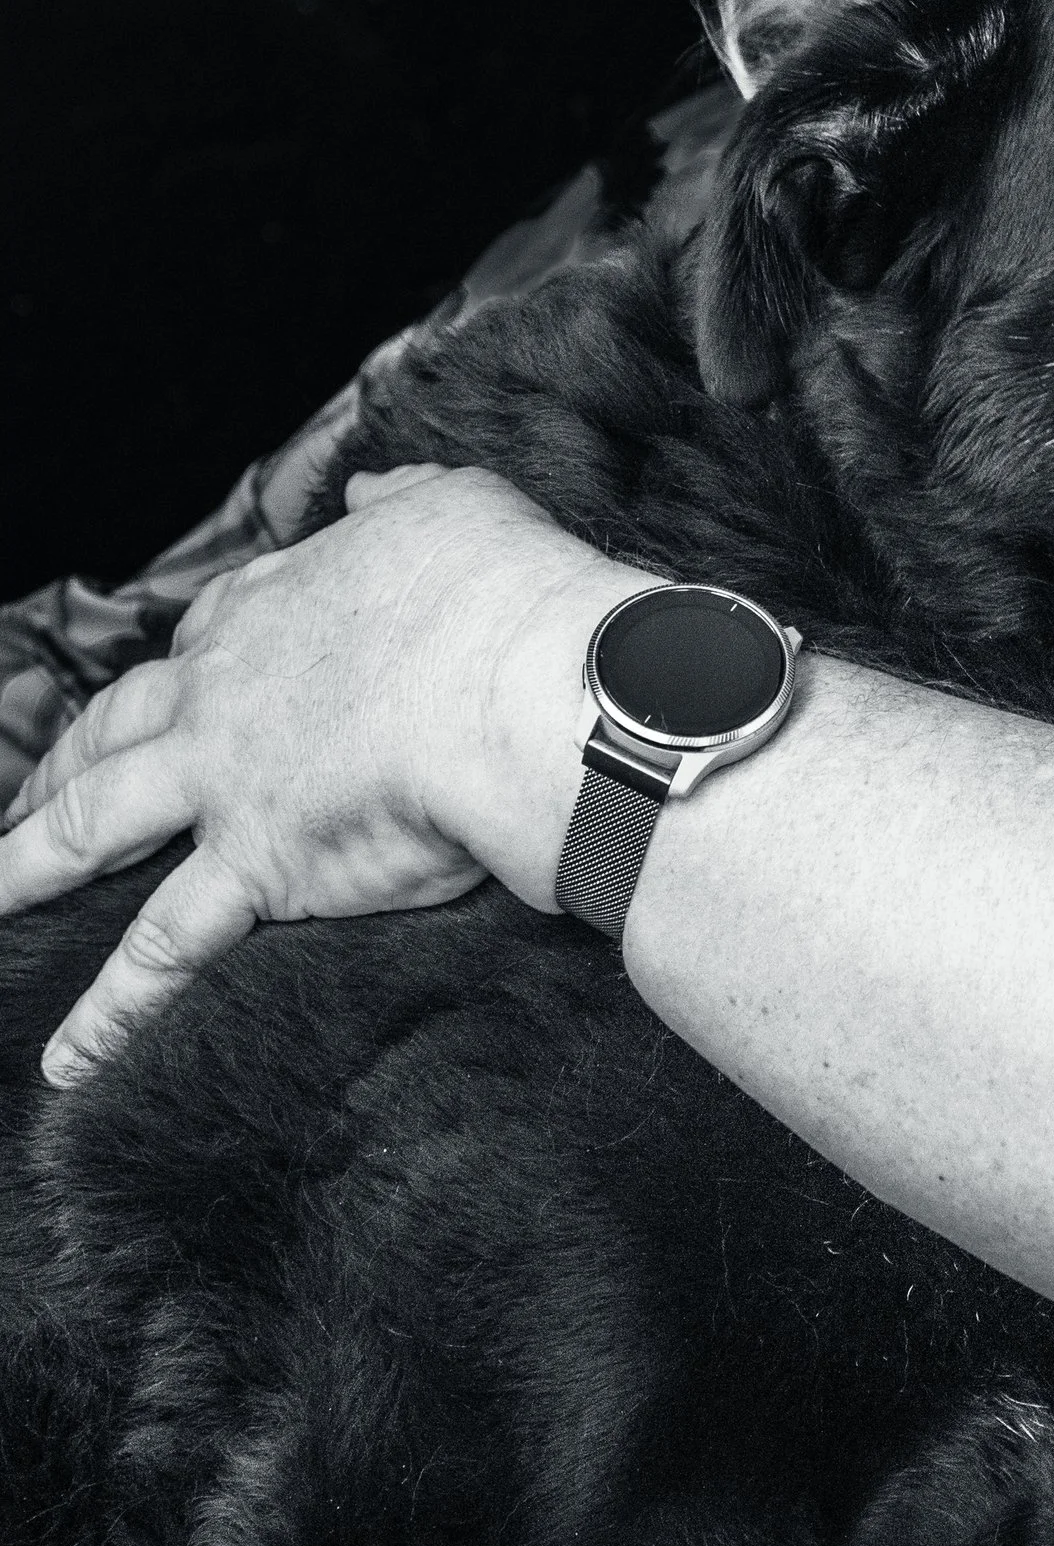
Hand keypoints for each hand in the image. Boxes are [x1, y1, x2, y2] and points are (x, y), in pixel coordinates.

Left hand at [0, 465, 620, 1084]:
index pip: (209, 632)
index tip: (187, 672)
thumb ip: (405, 501)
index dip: (190, 660)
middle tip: (32, 790)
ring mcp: (225, 781)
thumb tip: (379, 490)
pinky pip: (164, 949)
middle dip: (68, 757)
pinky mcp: (254, 865)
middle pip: (118, 725)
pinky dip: (112, 1009)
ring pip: (93, 823)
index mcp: (278, 604)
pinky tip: (68, 1056)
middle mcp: (226, 690)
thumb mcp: (455, 503)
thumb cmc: (499, 586)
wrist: (513, 673)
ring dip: (29, 864)